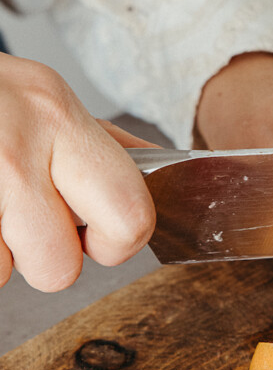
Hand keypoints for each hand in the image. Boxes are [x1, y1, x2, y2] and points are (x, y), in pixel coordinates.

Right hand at [0, 56, 157, 291]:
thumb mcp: (39, 96)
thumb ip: (97, 142)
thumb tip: (160, 170)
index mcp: (58, 115)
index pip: (130, 214)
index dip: (116, 241)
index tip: (96, 233)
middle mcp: (15, 145)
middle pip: (60, 268)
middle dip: (49, 261)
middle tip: (29, 224)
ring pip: (2, 273)